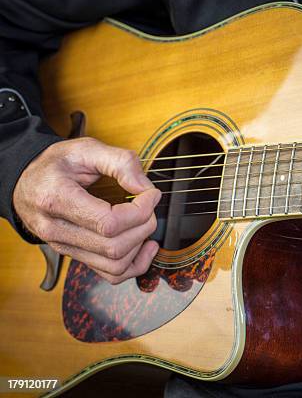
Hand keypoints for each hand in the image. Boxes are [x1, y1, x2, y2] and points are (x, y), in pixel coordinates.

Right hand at [13, 137, 160, 284]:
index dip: (140, 211)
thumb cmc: (56, 165)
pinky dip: (135, 264)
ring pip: (114, 265)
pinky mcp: (75, 255)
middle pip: (114, 246)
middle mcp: (57, 230)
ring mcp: (65, 247)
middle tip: (149, 205)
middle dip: (144, 226)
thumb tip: (145, 188)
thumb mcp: (85, 149)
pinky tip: (145, 245)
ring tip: (145, 222)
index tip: (151, 194)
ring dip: (141, 245)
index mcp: (56, 200)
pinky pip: (110, 275)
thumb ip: (120, 162)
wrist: (28, 182)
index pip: (108, 223)